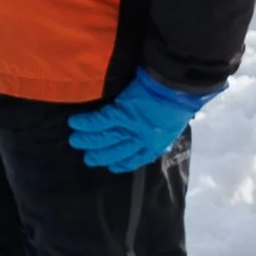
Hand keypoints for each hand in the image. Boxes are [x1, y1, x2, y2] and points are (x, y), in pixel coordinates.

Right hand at [66, 70, 218, 172]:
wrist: (178, 88)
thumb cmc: (180, 101)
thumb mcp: (173, 123)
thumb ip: (160, 130)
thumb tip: (152, 129)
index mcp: (155, 144)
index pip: (134, 159)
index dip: (121, 164)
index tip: (111, 167)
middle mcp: (139, 140)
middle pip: (115, 152)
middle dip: (100, 156)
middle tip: (88, 158)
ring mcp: (129, 127)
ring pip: (103, 138)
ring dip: (87, 140)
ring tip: (75, 141)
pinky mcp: (122, 112)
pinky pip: (99, 121)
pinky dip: (85, 123)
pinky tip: (74, 123)